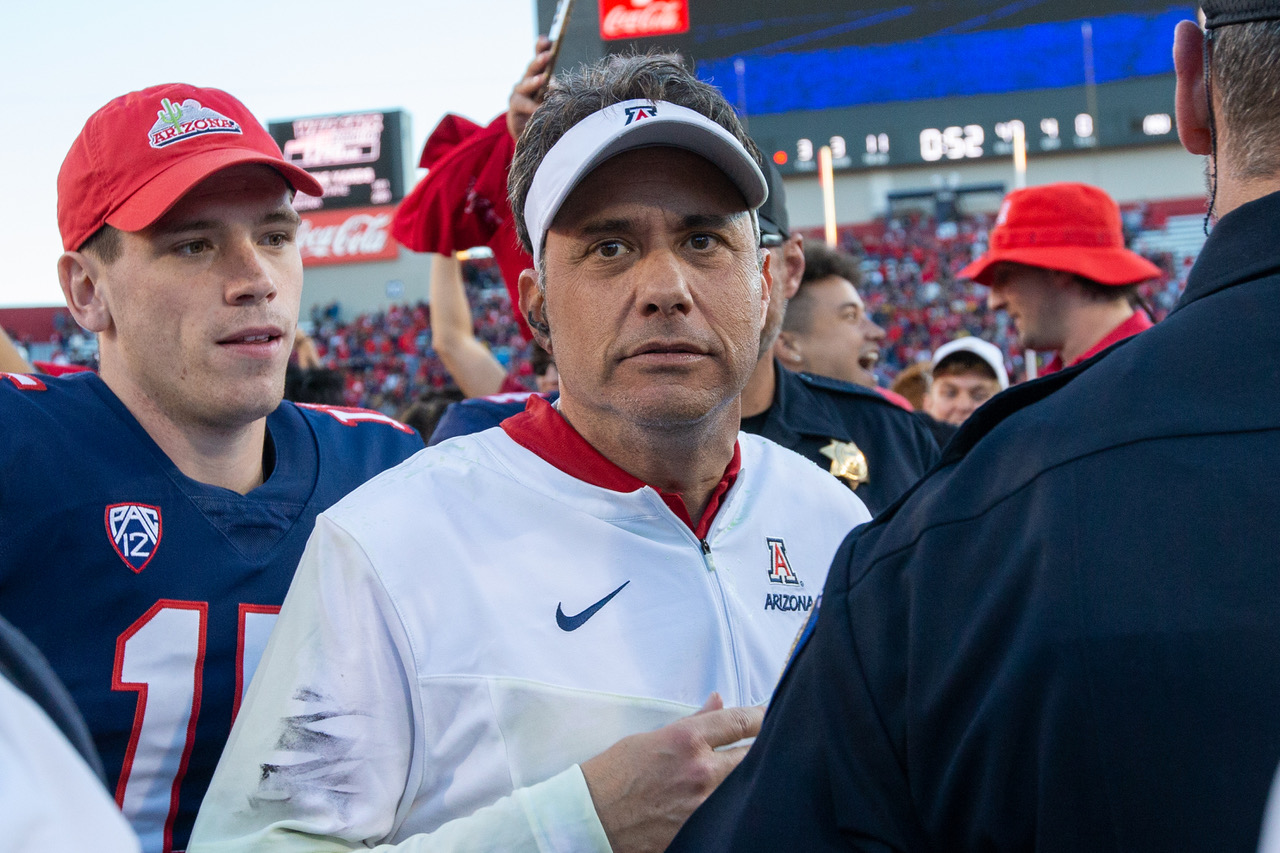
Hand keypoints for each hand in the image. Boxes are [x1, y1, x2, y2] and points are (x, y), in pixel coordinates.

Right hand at [508, 36, 553, 139]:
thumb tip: (567, 83)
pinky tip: (538, 108)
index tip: (547, 39)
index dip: (542, 48)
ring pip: (525, 85)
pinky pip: (523, 105)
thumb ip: (557, 88)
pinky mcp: (514, 107)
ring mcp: (518, 93)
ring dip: (534, 82)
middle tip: (548, 55)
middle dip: (540, 61)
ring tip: (542, 79)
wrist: (530, 134)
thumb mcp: (554, 98)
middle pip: (532, 68)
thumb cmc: (546, 112)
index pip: (540, 58)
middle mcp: (526, 81)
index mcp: (538, 75)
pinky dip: (532, 107)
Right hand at [580, 693, 763, 852]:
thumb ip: (691, 722)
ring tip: (744, 771)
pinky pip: (726, 811)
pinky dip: (729, 801)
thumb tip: (718, 701)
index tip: (768, 713)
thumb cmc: (614, 774)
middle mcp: (701, 772)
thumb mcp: (650, 738)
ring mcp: (703, 806)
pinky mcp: (699, 830)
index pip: (740, 721)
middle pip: (753, 755)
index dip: (760, 716)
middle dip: (759, 746)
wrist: (590, 818)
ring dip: (745, 776)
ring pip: (743, 785)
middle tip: (762, 742)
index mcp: (686, 740)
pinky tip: (729, 798)